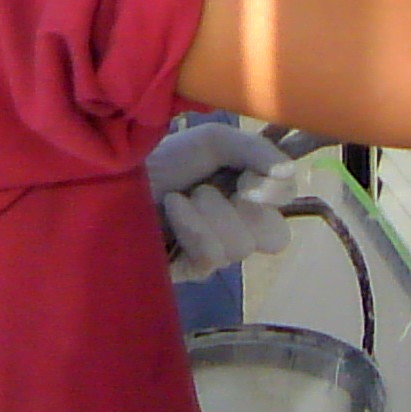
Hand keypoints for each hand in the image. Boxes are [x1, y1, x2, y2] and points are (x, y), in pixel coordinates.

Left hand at [147, 122, 298, 281]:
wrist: (120, 178)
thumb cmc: (169, 158)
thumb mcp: (215, 141)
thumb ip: (256, 150)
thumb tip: (290, 171)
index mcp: (251, 192)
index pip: (288, 204)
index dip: (275, 193)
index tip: (248, 180)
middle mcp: (240, 224)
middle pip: (274, 236)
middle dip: (244, 209)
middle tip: (211, 189)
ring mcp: (216, 250)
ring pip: (241, 247)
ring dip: (209, 214)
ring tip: (182, 198)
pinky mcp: (192, 270)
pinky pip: (211, 258)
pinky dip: (192, 228)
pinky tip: (173, 211)